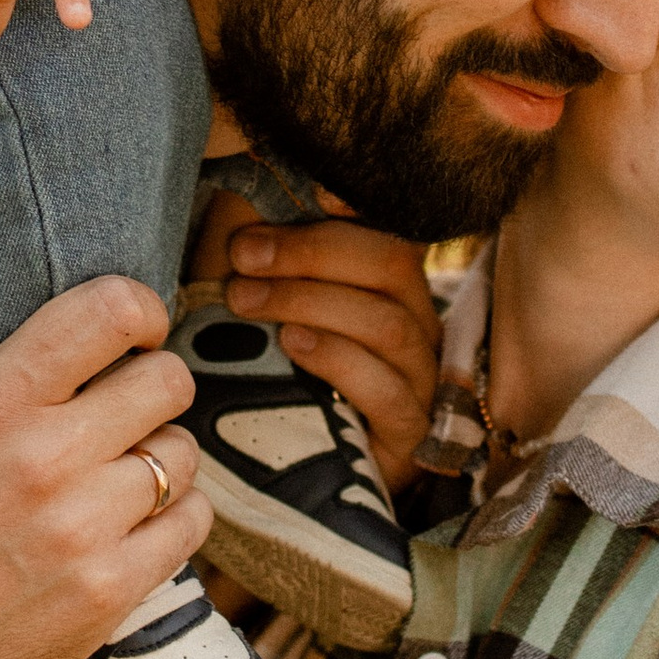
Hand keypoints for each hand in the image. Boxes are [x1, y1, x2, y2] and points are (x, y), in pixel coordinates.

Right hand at [0, 277, 208, 658]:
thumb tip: (33, 331)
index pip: (107, 312)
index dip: (140, 310)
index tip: (138, 330)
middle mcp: (45, 455)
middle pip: (167, 382)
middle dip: (156, 387)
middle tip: (135, 408)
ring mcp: (84, 527)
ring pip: (184, 454)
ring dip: (164, 458)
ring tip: (125, 476)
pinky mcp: (110, 589)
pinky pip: (191, 523)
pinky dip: (176, 516)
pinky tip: (141, 522)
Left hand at [216, 216, 440, 491]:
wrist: (299, 471)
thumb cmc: (274, 369)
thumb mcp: (261, 300)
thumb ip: (256, 248)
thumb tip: (238, 188)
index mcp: (389, 281)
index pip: (387, 226)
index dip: (346, 208)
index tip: (296, 197)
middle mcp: (417, 322)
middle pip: (391, 264)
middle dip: (311, 253)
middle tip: (241, 257)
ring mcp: (419, 378)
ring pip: (387, 323)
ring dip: (311, 302)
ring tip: (246, 300)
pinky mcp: (409, 432)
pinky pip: (387, 390)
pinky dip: (337, 360)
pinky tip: (291, 345)